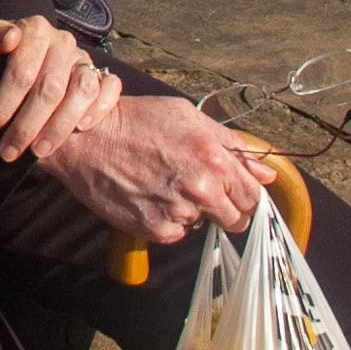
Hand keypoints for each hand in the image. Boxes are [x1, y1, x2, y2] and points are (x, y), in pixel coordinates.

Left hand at [0, 15, 121, 161]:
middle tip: (8, 152)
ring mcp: (85, 58)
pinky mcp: (103, 73)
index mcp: (36, 30)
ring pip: (82, 91)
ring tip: (39, 151)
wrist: (31, 51)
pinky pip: (111, 89)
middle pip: (49, 88)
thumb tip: (9, 39)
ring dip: (60, 125)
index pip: (20, 72)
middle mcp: (63, 42)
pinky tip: (82, 128)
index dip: (1, 104)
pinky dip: (99, 108)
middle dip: (26, 125)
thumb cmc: (3, 53)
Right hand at [36, 94, 275, 243]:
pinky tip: (147, 196)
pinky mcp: (157, 229)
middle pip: (237, 218)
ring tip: (162, 185)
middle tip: (196, 191)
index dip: (243, 194)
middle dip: (223, 208)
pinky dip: (165, 220)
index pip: (254, 195)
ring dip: (190, 211)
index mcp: (214, 157)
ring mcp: (179, 211)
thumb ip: (230, 144)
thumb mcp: (185, 116)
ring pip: (202, 224)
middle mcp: (201, 187)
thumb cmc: (134, 122)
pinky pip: (175, 233)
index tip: (231, 192)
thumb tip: (265, 172)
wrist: (85, 139)